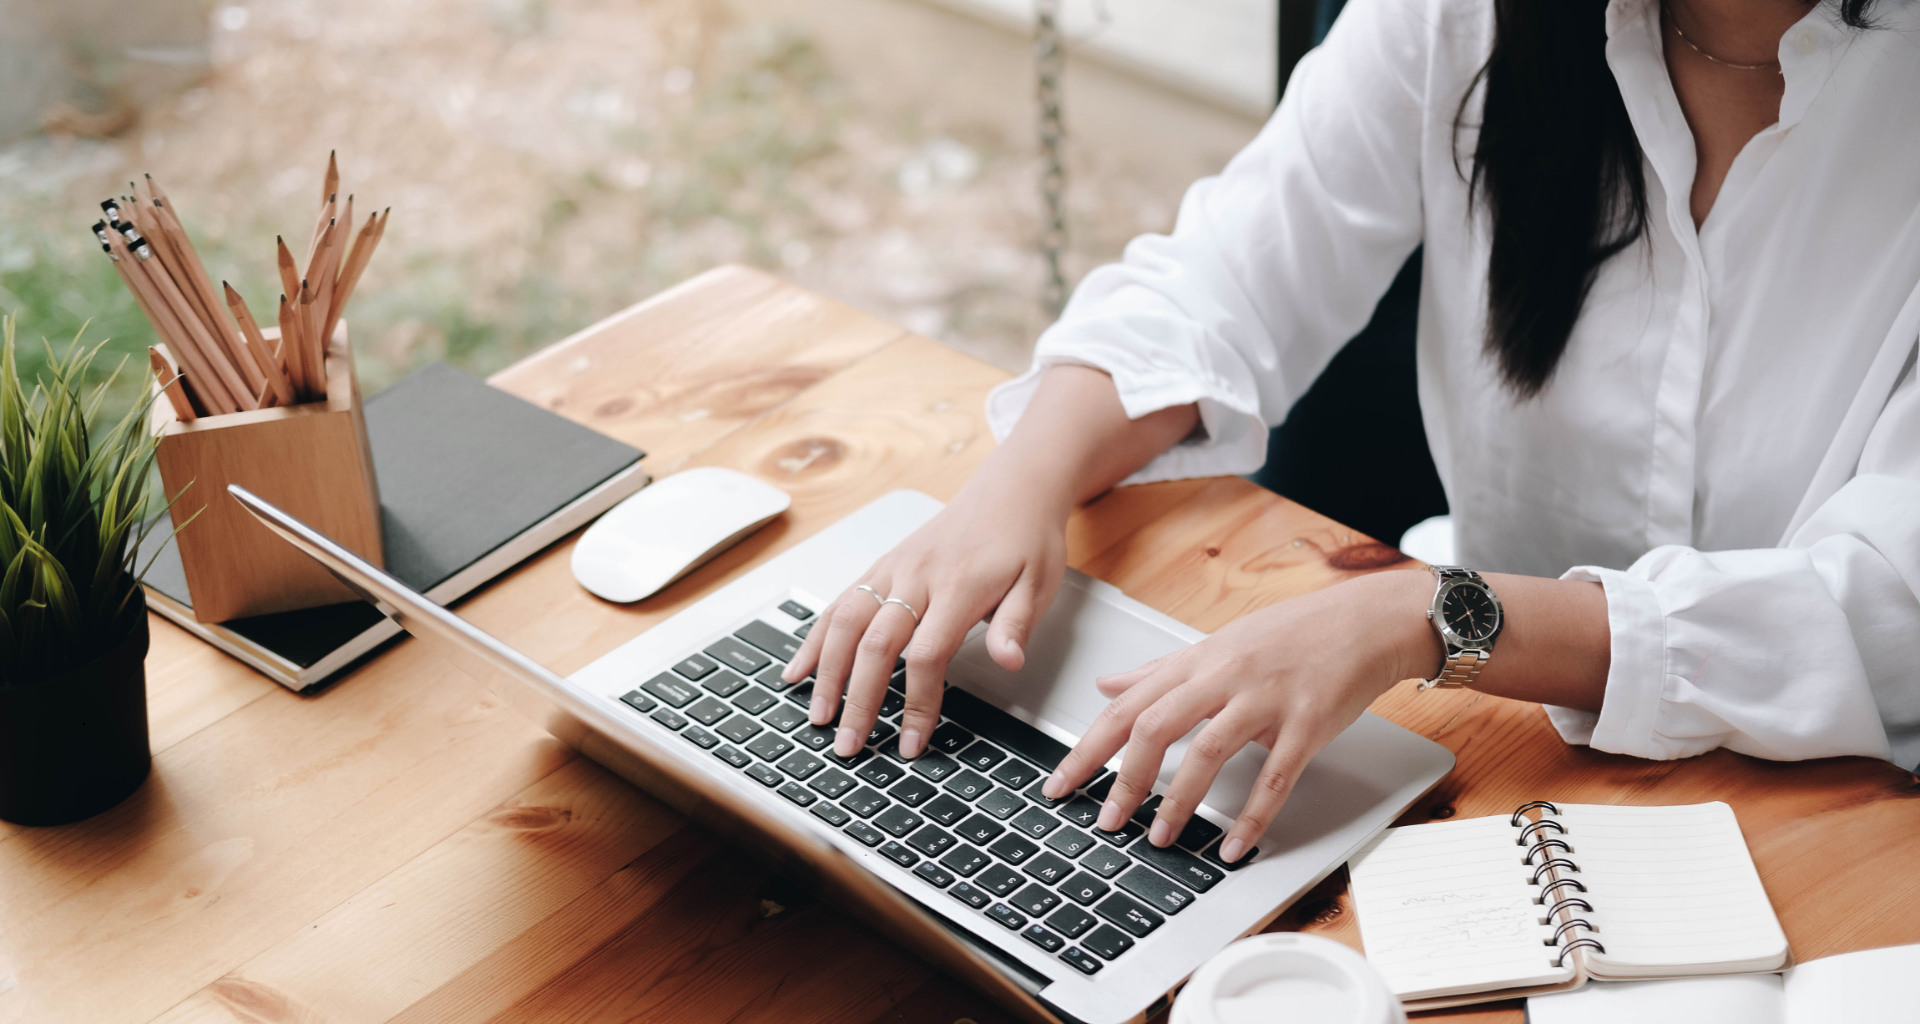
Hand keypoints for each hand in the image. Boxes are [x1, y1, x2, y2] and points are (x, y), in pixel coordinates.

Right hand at [781, 456, 1071, 758]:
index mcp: (958, 586)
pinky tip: (799, 668)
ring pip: (846, 622)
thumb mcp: (1039, 583)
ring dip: (827, 673)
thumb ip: (1016, 625)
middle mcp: (917, 576)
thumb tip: (1008, 662)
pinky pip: (840, 603)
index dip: (918, 703)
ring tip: (818, 716)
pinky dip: (815, 637)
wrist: (1010, 488)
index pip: (927, 654)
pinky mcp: (882, 566)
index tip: (912, 743)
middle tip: (848, 745)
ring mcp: (893, 569)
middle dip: (858, 699)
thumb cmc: (1025, 538)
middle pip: (875, 644)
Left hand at [1041, 569, 1439, 862]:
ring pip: (1208, 751)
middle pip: (1156, 725)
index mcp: (1198, 661)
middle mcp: (1225, 676)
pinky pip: (1274, 776)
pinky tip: (1232, 845)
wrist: (1365, 623)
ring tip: (1159, 837)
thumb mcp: (1218, 644)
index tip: (1062, 783)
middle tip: (1106, 821)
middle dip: (1124, 778)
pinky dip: (1251, 816)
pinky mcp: (1307, 724)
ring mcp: (1266, 700)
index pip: (1128, 705)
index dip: (1089, 747)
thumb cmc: (1293, 634)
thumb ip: (1160, 671)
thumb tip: (1107, 685)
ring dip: (1179, 800)